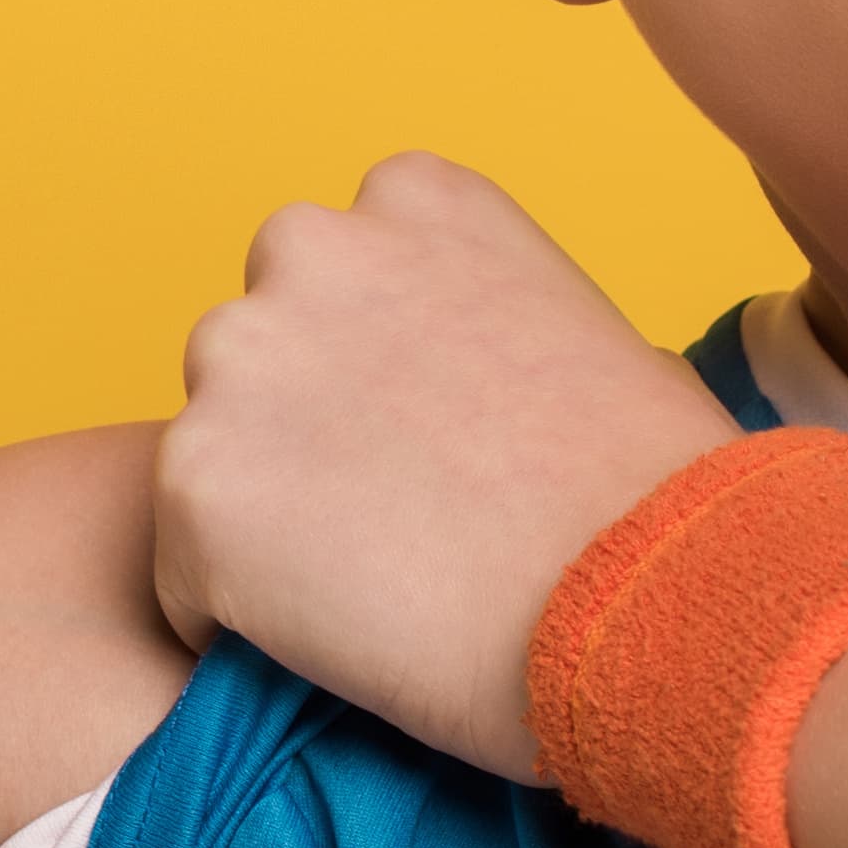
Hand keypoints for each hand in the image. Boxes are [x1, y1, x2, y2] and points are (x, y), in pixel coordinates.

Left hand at [152, 156, 737, 780]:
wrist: (663, 598)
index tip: (431, 445)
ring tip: (374, 594)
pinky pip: (183, 572)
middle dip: (301, 431)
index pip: (337, 274)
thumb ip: (491, 328)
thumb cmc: (663, 496)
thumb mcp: (592, 336)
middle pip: (256, 351)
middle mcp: (313, 249)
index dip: (373, 374)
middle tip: (391, 527)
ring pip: (211, 454)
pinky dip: (235, 619)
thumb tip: (472, 391)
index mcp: (414, 200)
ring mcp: (242, 364)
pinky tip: (342, 647)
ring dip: (264, 519)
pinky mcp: (198, 485)